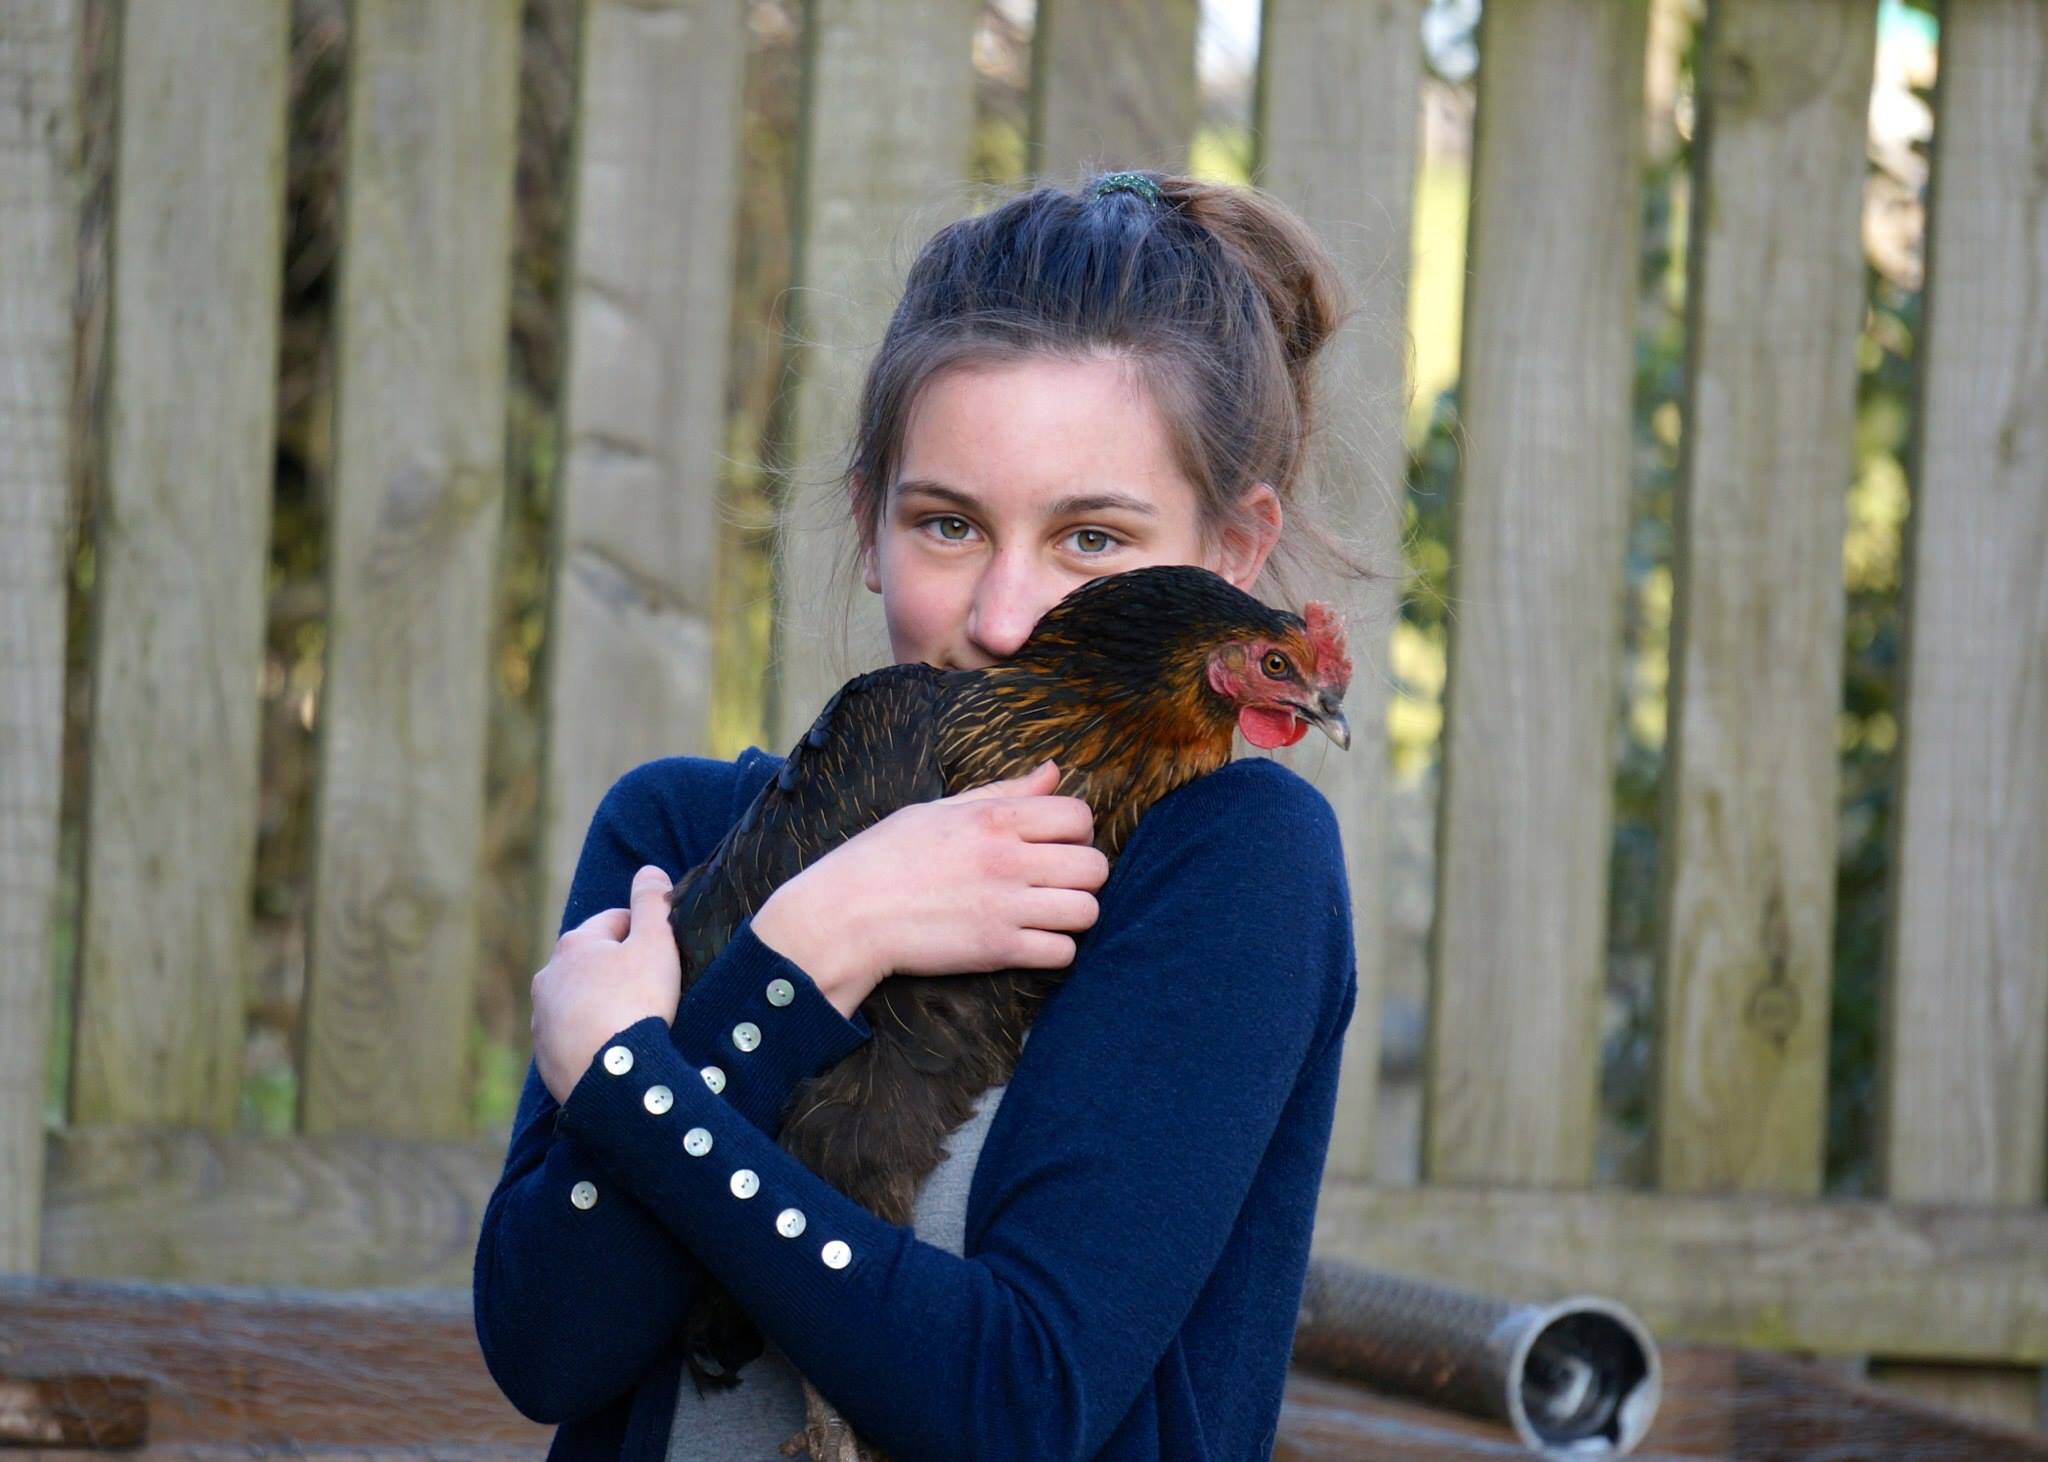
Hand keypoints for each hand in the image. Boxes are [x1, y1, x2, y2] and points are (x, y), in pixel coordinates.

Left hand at [531, 864, 681, 1104]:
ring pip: (578, 1000)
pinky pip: (573, 1037)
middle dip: (618, 968)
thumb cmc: (636, 1002)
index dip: (644, 931)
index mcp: (574, 945)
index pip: (614, 921)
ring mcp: (542, 1019)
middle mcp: (548, 977)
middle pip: (592, 962)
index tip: (665, 951)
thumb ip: (653, 903)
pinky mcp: (544, 1056)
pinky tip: (615, 1049)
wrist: (612, 1077)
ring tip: (633, 1023)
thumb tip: (649, 871)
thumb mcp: (656, 943)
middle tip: (653, 988)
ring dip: (601, 1003)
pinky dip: (591, 1037)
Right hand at [750, 760, 1108, 1015]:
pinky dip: (1055, 950)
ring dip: (1074, 914)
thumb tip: (1053, 771)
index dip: (1078, 831)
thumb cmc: (885, 857)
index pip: (1078, 816)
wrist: (846, 915)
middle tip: (1056, 881)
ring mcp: (1005, 907)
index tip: (1057, 844)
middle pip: (1094, 866)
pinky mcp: (997, 950)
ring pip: (1087, 911)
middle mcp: (1007, 859)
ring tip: (1047, 912)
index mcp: (993, 818)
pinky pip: (1063, 953)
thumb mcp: (940, 810)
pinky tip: (1031, 940)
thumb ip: (1003, 792)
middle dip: (1083, 874)